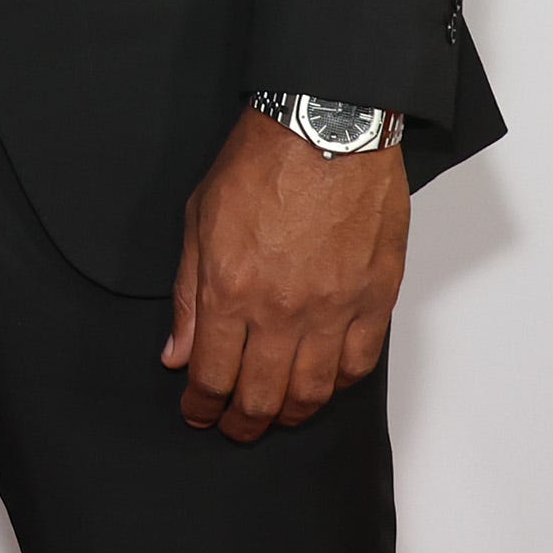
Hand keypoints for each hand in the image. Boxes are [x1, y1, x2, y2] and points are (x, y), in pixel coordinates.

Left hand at [160, 108, 407, 441]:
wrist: (326, 124)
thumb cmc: (261, 162)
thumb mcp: (199, 221)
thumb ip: (188, 296)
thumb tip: (177, 355)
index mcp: (233, 291)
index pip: (212, 377)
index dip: (201, 406)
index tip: (197, 412)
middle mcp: (284, 311)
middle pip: (261, 397)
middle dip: (241, 424)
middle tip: (232, 428)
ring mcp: (335, 308)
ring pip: (314, 392)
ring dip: (290, 413)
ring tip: (275, 414)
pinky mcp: (375, 298)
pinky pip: (359, 364)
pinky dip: (339, 384)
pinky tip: (323, 383)